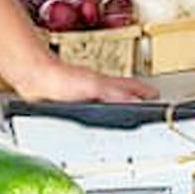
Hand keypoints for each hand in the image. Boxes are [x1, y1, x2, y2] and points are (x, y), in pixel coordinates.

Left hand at [18, 60, 159, 103]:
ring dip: (120, 102)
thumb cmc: (61, 80)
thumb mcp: (95, 88)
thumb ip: (116, 94)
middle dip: (137, 96)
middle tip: (148, 100)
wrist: (36, 79)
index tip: (158, 96)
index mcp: (108, 84)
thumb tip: (136, 101)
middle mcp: (100, 88)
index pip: (135, 87)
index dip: (147, 92)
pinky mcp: (73, 103)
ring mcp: (87, 95)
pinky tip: (97, 114)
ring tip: (128, 107)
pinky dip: (101, 110)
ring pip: (110, 98)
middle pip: (124, 92)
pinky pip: (94, 107)